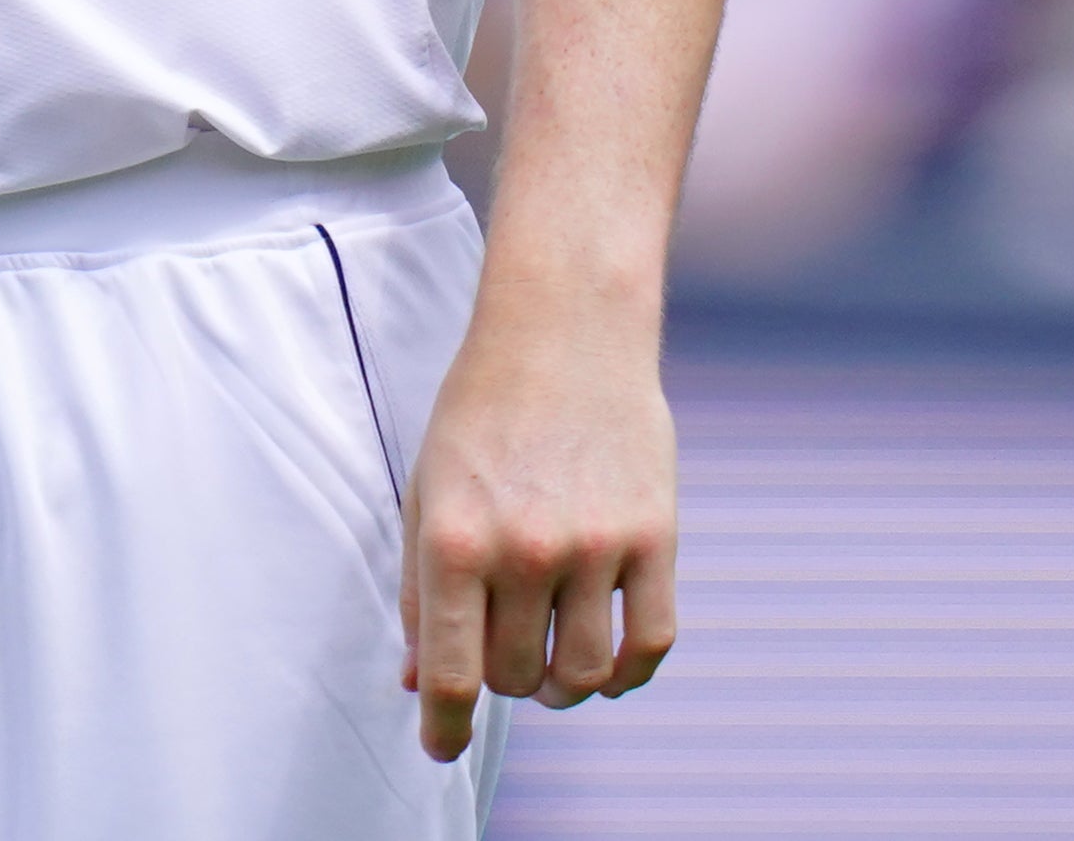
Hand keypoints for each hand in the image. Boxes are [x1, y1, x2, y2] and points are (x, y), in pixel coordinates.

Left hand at [398, 293, 678, 760]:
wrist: (563, 329)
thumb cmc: (479, 412)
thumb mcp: (426, 491)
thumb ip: (420, 590)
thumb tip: (419, 681)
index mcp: (454, 540)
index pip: (452, 673)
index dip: (444, 726)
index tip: (442, 745)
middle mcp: (524, 550)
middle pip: (517, 678)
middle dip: (503, 681)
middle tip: (501, 654)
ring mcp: (595, 546)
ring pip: (585, 675)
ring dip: (564, 684)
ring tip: (552, 662)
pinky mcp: (654, 537)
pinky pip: (650, 645)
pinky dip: (629, 673)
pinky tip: (609, 661)